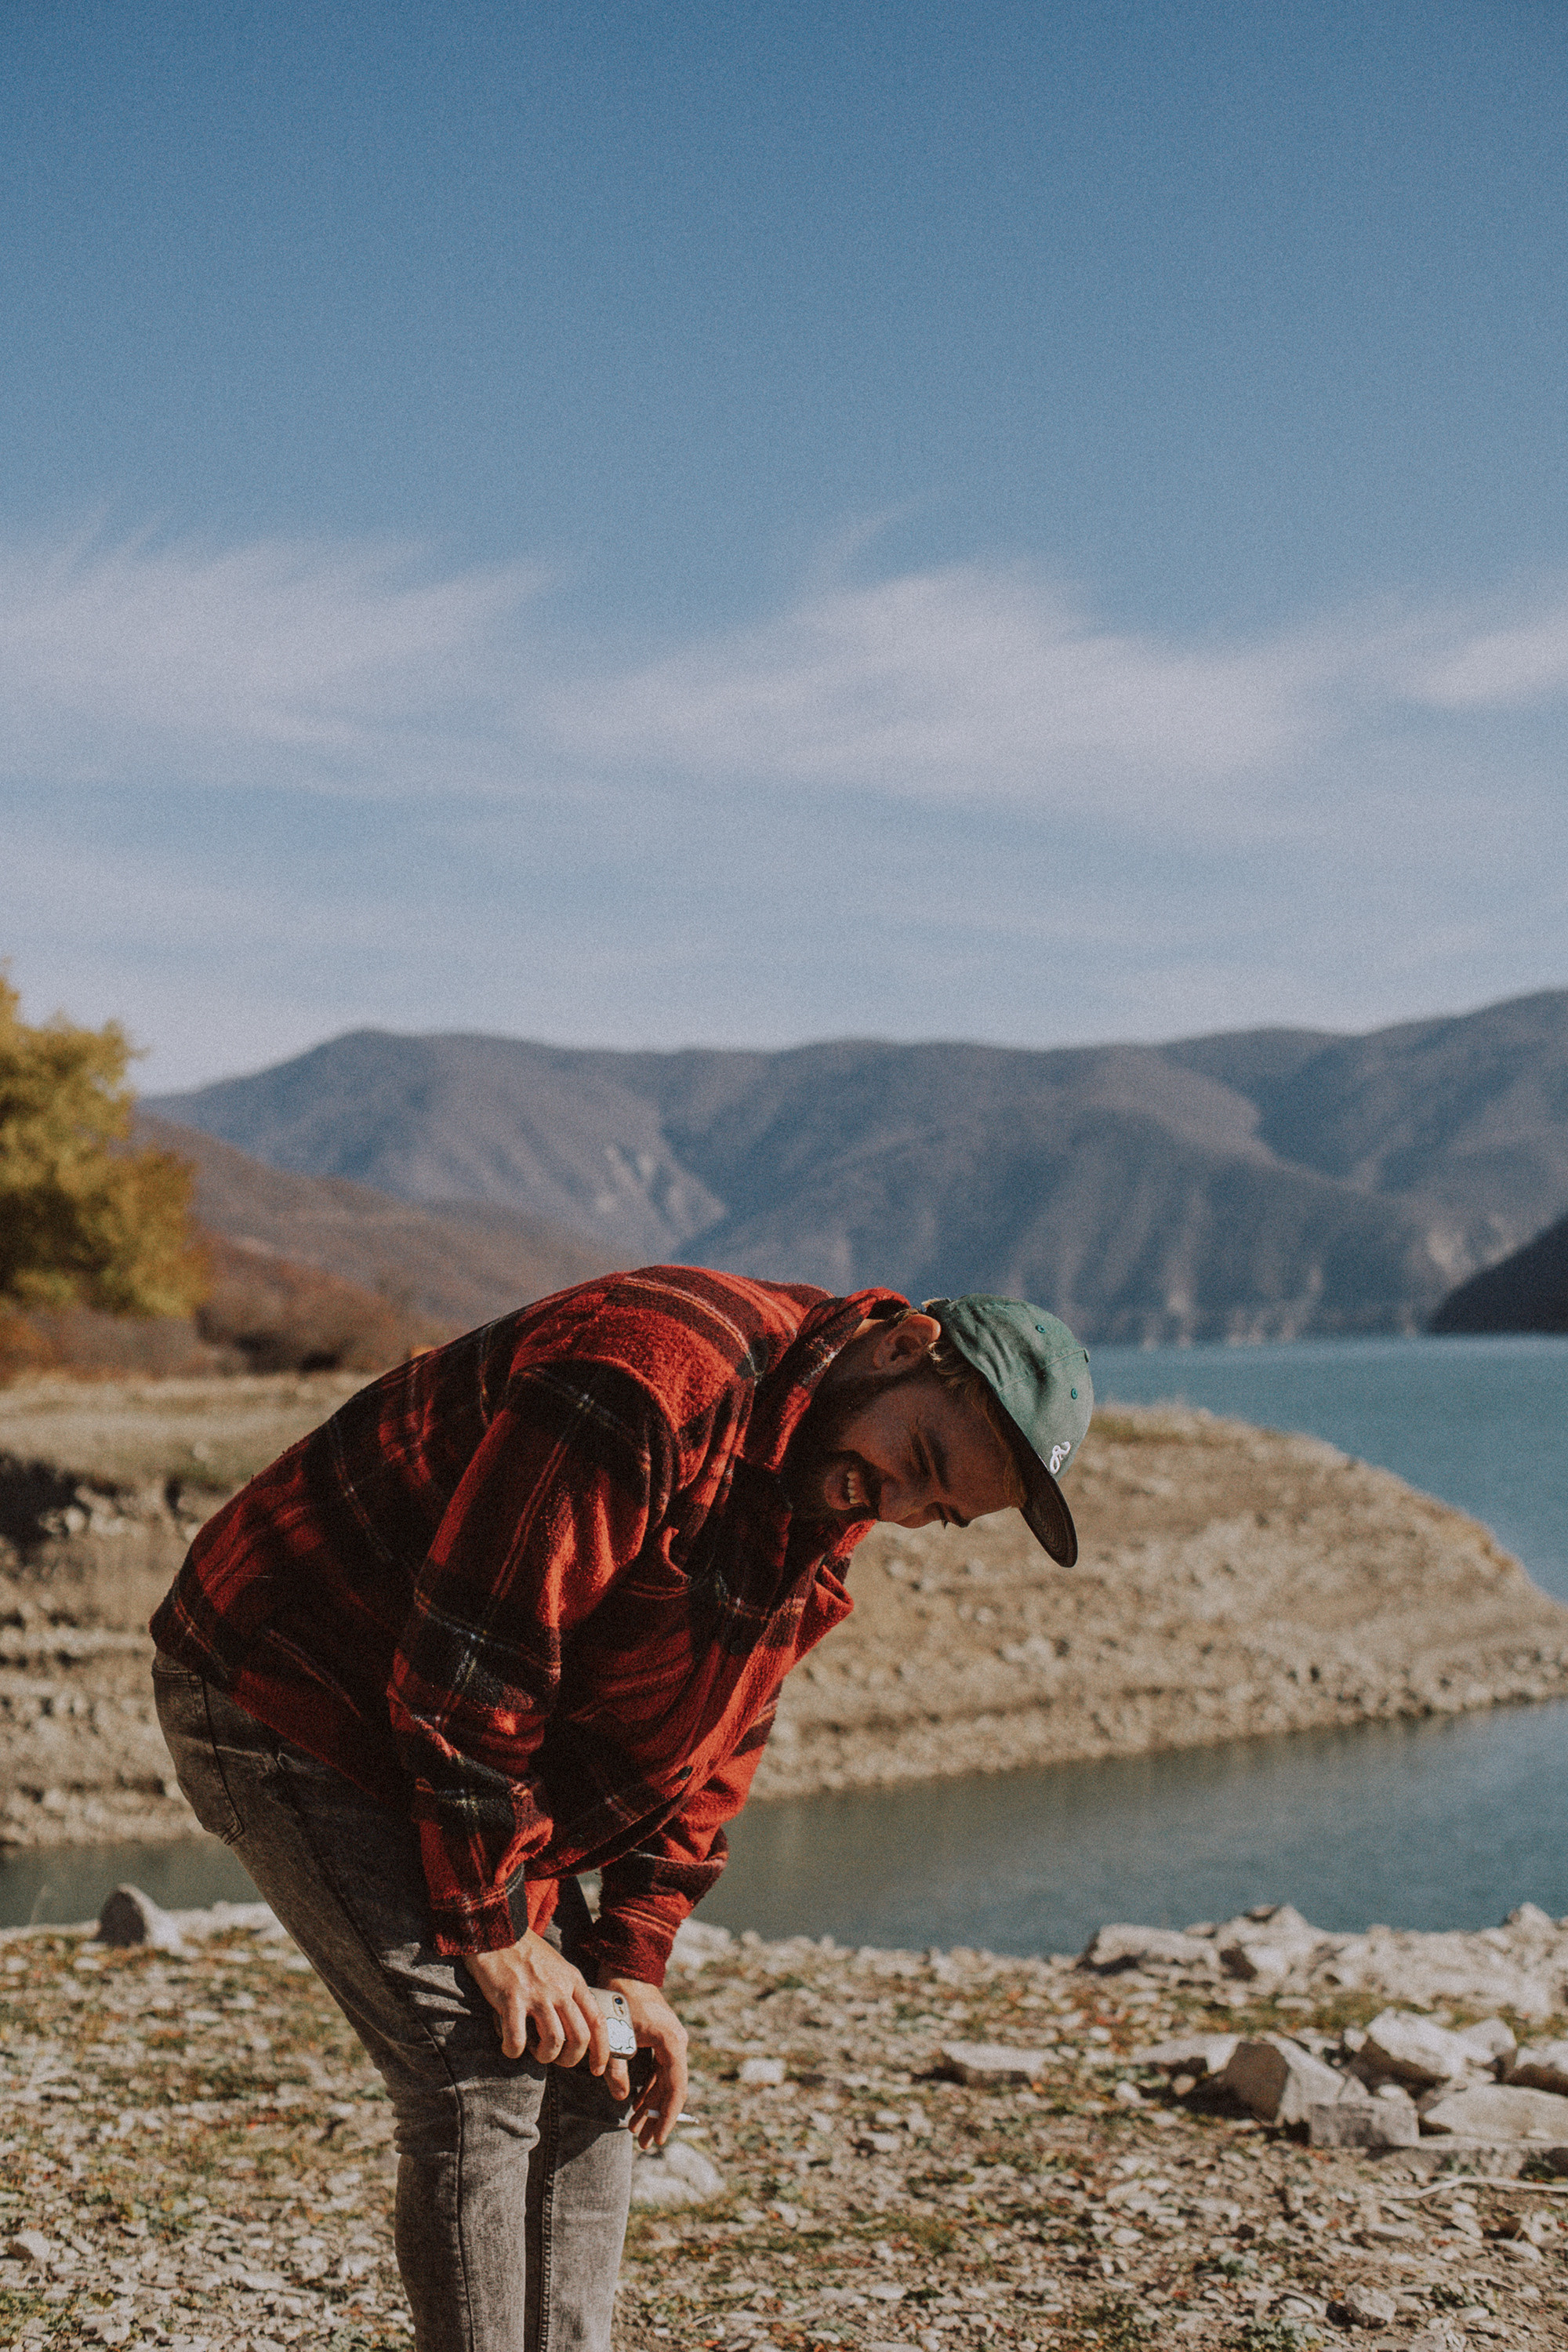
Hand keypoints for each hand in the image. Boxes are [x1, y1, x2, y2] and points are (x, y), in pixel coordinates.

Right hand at [463, 1932, 610, 2073]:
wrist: (499, 1931)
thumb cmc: (527, 1953)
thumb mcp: (559, 1967)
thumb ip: (569, 1991)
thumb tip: (578, 2026)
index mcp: (573, 1981)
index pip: (598, 2021)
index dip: (602, 2050)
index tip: (597, 2069)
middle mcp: (559, 1988)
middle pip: (580, 2037)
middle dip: (571, 2059)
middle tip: (559, 2061)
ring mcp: (536, 1994)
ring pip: (554, 2041)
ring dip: (545, 2056)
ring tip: (534, 2053)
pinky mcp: (511, 1999)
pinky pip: (517, 2038)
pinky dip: (514, 2051)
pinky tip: (510, 2048)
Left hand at [601, 1975, 688, 2148]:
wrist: (626, 1968)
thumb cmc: (620, 2000)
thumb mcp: (615, 2037)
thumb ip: (617, 2069)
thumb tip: (624, 2100)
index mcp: (672, 2043)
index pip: (676, 2088)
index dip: (668, 2116)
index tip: (660, 2138)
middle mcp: (677, 2043)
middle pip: (672, 2089)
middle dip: (658, 2117)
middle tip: (645, 2142)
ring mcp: (670, 2041)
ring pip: (665, 2082)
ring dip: (652, 2106)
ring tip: (637, 2129)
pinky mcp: (661, 2040)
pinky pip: (660, 2071)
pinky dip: (649, 2089)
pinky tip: (636, 2105)